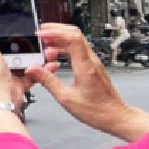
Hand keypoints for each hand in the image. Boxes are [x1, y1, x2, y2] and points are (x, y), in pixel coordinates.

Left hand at [0, 9, 33, 108]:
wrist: (4, 97)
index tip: (8, 28)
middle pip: (7, 49)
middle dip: (21, 45)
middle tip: (31, 40)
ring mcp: (5, 73)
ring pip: (21, 61)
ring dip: (33, 57)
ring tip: (42, 51)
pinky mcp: (17, 81)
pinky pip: (31, 73)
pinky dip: (40, 69)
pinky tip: (46, 64)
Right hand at [28, 23, 148, 141]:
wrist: (115, 116)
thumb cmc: (96, 110)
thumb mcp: (66, 98)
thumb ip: (48, 81)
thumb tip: (32, 70)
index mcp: (85, 67)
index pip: (72, 39)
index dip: (55, 32)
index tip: (41, 34)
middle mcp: (91, 62)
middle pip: (75, 35)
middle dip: (56, 31)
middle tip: (40, 34)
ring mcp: (93, 63)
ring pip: (77, 42)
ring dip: (60, 41)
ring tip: (45, 48)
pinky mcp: (93, 67)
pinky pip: (79, 51)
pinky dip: (65, 49)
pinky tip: (56, 58)